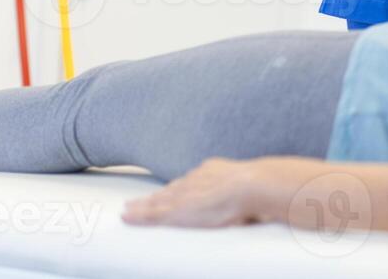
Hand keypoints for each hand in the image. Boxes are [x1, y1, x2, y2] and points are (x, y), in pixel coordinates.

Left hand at [122, 157, 265, 227]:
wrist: (251, 186)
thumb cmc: (260, 187)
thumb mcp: (254, 181)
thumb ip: (249, 185)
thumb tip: (261, 193)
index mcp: (213, 171)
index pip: (190, 181)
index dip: (177, 188)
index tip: (169, 192)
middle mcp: (194, 179)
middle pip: (170, 188)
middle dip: (156, 195)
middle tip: (137, 201)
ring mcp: (184, 194)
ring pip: (157, 199)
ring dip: (142, 204)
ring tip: (128, 209)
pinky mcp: (176, 210)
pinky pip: (151, 212)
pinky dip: (138, 215)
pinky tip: (126, 217)